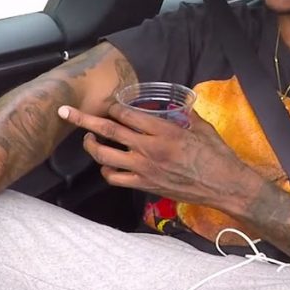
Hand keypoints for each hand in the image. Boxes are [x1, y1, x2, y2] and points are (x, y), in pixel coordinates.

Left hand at [58, 103, 262, 210]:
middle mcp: (149, 148)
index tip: (109, 104)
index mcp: (163, 130)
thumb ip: (186, 115)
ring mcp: (144, 169)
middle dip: (83, 119)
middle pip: (107, 130)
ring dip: (91, 146)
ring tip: (89, 139)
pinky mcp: (144, 185)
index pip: (126, 114)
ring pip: (104, 156)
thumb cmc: (217, 155)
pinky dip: (106, 170)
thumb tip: (179, 105)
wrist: (223, 185)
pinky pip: (114, 178)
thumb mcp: (203, 127)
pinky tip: (109, 164)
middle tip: (66, 112)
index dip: (113, 107)